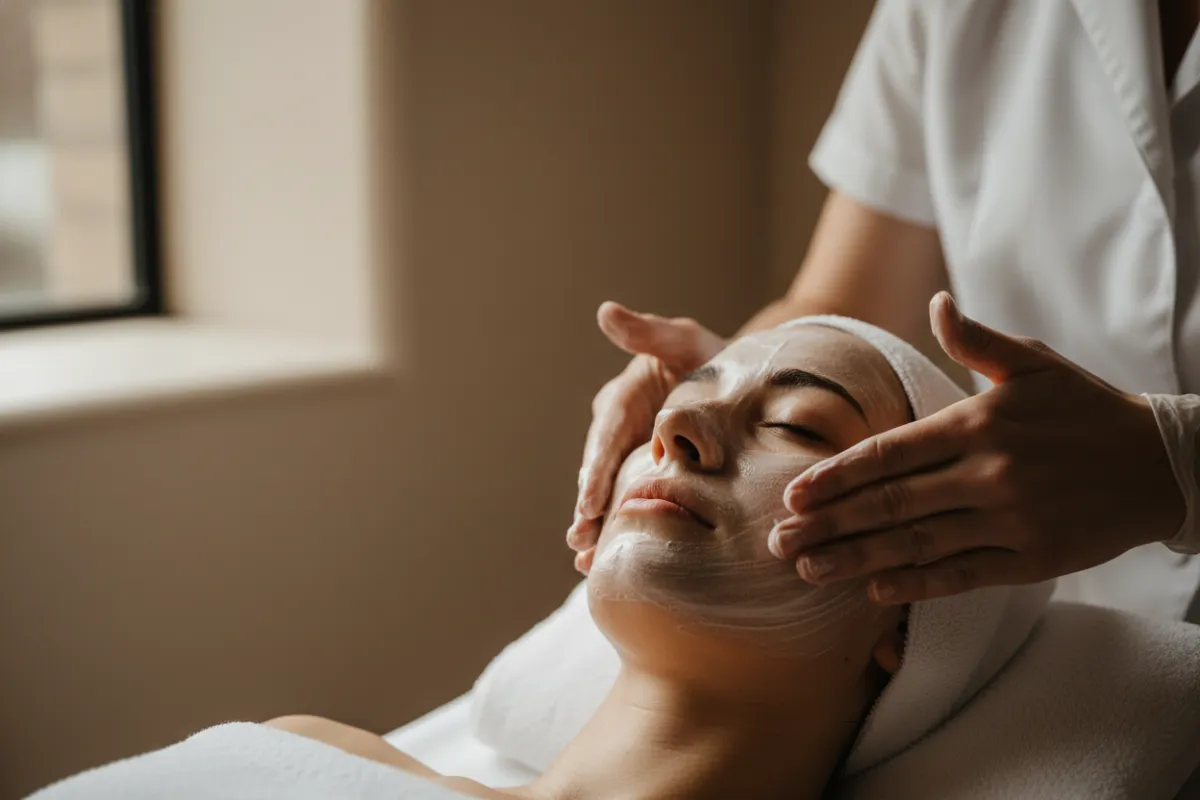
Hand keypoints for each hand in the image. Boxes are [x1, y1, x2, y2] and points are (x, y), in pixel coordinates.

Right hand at [567, 303, 725, 570]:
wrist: (739, 382)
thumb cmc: (708, 355)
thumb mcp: (682, 339)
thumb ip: (648, 331)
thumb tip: (605, 311)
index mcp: (622, 401)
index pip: (605, 437)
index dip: (595, 470)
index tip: (588, 500)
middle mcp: (618, 434)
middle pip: (599, 475)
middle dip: (589, 509)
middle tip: (581, 541)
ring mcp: (631, 459)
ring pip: (610, 497)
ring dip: (597, 528)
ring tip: (585, 561)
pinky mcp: (648, 478)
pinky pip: (631, 505)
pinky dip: (619, 531)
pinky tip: (607, 563)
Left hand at [770, 292, 1184, 603]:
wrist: (1163, 464)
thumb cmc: (1088, 409)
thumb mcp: (1034, 365)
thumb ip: (977, 341)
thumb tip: (937, 304)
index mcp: (978, 423)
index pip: (889, 453)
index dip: (837, 476)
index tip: (795, 493)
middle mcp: (988, 473)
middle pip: (890, 503)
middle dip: (829, 524)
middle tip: (779, 541)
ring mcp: (1010, 519)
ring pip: (917, 543)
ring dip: (857, 559)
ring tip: (809, 569)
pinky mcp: (1032, 559)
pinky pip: (963, 574)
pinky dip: (917, 585)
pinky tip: (875, 592)